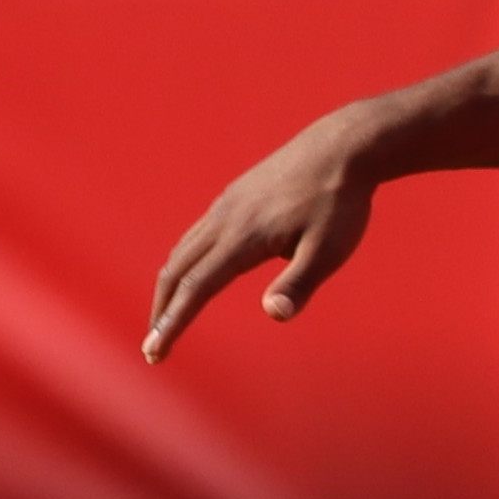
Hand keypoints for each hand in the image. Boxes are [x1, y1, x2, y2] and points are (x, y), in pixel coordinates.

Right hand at [146, 104, 382, 361]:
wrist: (344, 146)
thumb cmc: (340, 201)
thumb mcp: (330, 248)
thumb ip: (300, 282)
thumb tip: (274, 314)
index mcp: (243, 236)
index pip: (196, 288)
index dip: (172, 323)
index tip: (155, 353)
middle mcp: (225, 218)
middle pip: (176, 271)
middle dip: (161, 312)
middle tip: (154, 348)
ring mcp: (227, 204)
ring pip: (182, 250)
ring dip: (169, 287)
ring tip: (167, 317)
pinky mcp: (235, 195)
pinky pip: (196, 234)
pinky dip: (184, 262)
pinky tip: (195, 274)